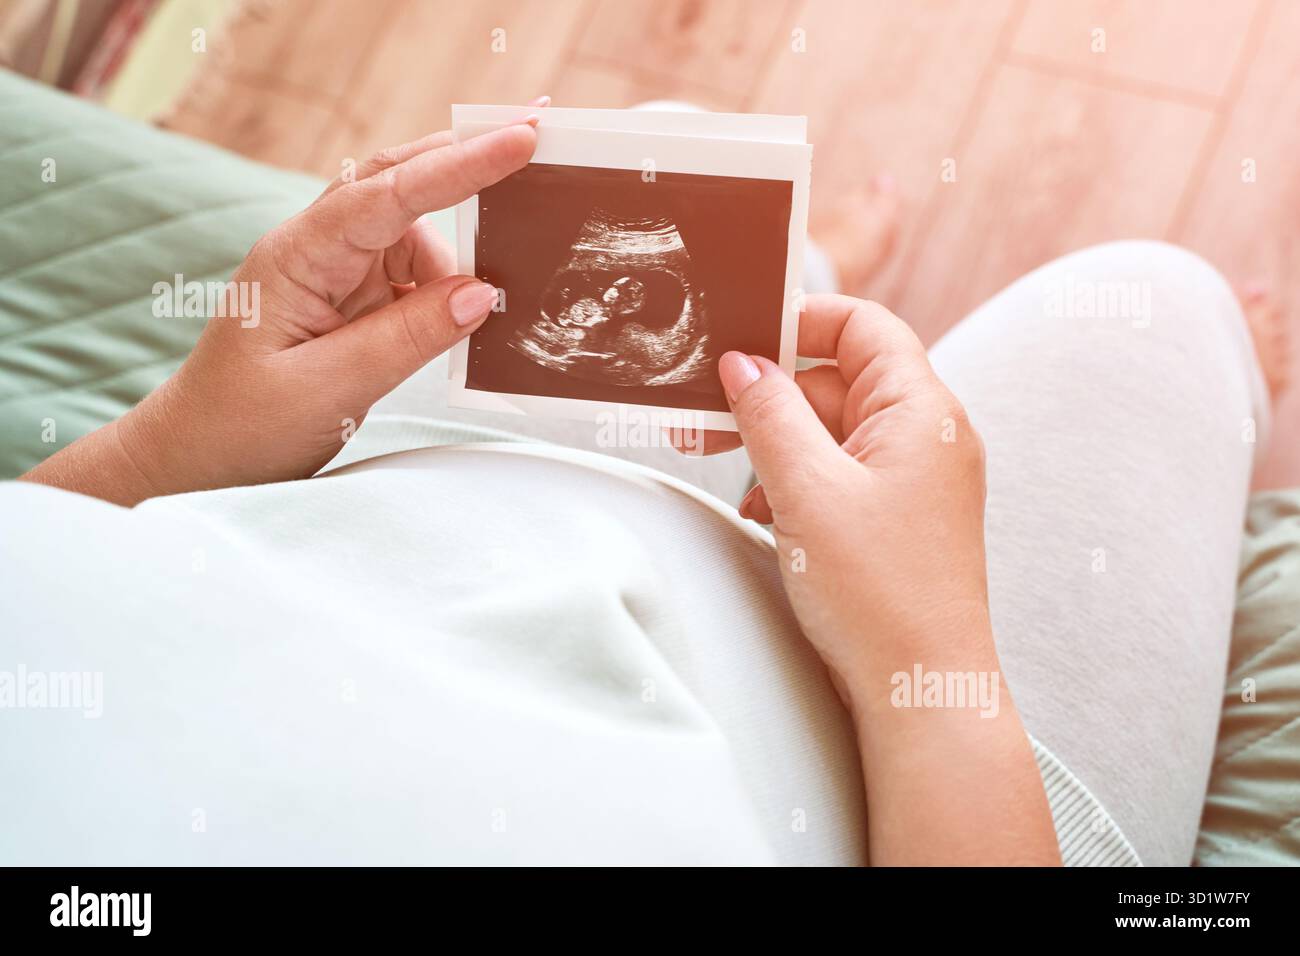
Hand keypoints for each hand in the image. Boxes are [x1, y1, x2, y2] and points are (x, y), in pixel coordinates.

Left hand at [23, 118, 538, 503]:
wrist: (199, 458)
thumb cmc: (243, 426)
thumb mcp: (328, 390)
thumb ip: (407, 338)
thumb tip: (483, 292)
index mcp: (296, 258)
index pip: (385, 195)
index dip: (457, 165)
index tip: (519, 140)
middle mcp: (317, 249)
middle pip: (398, 179)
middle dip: (465, 156)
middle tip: (535, 133)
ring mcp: (336, 271)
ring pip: (415, 228)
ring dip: (462, 243)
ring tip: (505, 270)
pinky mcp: (353, 299)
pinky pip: (415, 272)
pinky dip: (450, 283)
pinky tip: (472, 307)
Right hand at [715, 295, 988, 697]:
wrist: (920, 689)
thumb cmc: (883, 597)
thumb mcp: (807, 490)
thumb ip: (769, 416)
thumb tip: (744, 366)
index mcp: (921, 411)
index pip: (862, 326)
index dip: (800, 319)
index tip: (742, 335)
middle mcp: (925, 436)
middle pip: (836, 379)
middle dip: (769, 396)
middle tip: (707, 420)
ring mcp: (913, 478)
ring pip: (831, 430)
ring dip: (777, 446)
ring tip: (735, 478)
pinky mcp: (896, 516)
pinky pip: (839, 473)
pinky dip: (797, 482)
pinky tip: (767, 512)